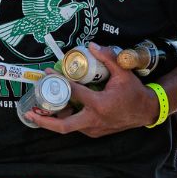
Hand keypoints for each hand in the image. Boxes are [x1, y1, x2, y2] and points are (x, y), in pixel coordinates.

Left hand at [30, 43, 159, 137]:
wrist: (146, 111)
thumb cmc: (134, 92)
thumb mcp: (124, 73)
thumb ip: (108, 58)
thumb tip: (92, 45)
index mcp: (100, 105)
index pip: (74, 93)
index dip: (58, 82)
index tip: (47, 73)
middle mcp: (94, 120)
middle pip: (63, 126)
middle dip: (45, 121)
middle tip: (30, 112)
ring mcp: (94, 129)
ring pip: (68, 126)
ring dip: (53, 119)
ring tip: (39, 109)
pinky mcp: (94, 132)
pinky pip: (76, 126)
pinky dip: (66, 118)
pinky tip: (59, 108)